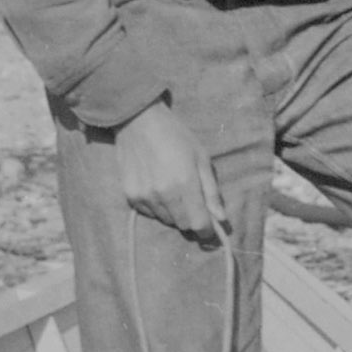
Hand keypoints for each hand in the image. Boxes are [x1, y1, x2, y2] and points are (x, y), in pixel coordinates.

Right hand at [114, 101, 230, 245]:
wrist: (138, 121)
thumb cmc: (176, 136)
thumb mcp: (201, 158)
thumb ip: (211, 191)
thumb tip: (221, 218)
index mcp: (184, 184)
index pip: (198, 224)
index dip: (208, 230)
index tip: (211, 227)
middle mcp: (163, 195)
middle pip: (183, 225)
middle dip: (192, 219)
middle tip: (193, 201)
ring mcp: (144, 197)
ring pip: (166, 220)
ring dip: (175, 213)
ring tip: (174, 189)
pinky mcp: (130, 196)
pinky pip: (150, 213)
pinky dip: (158, 207)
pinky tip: (158, 187)